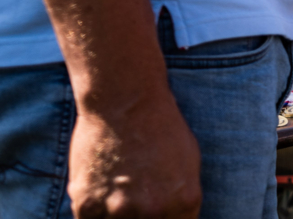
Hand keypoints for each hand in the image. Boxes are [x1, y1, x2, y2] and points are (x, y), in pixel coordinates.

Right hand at [68, 86, 201, 218]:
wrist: (125, 101)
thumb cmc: (162, 128)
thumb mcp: (189, 166)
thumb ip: (180, 202)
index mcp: (185, 202)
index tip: (157, 215)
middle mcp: (154, 212)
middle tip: (132, 200)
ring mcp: (118, 211)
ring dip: (114, 217)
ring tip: (117, 191)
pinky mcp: (87, 206)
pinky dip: (93, 211)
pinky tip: (100, 188)